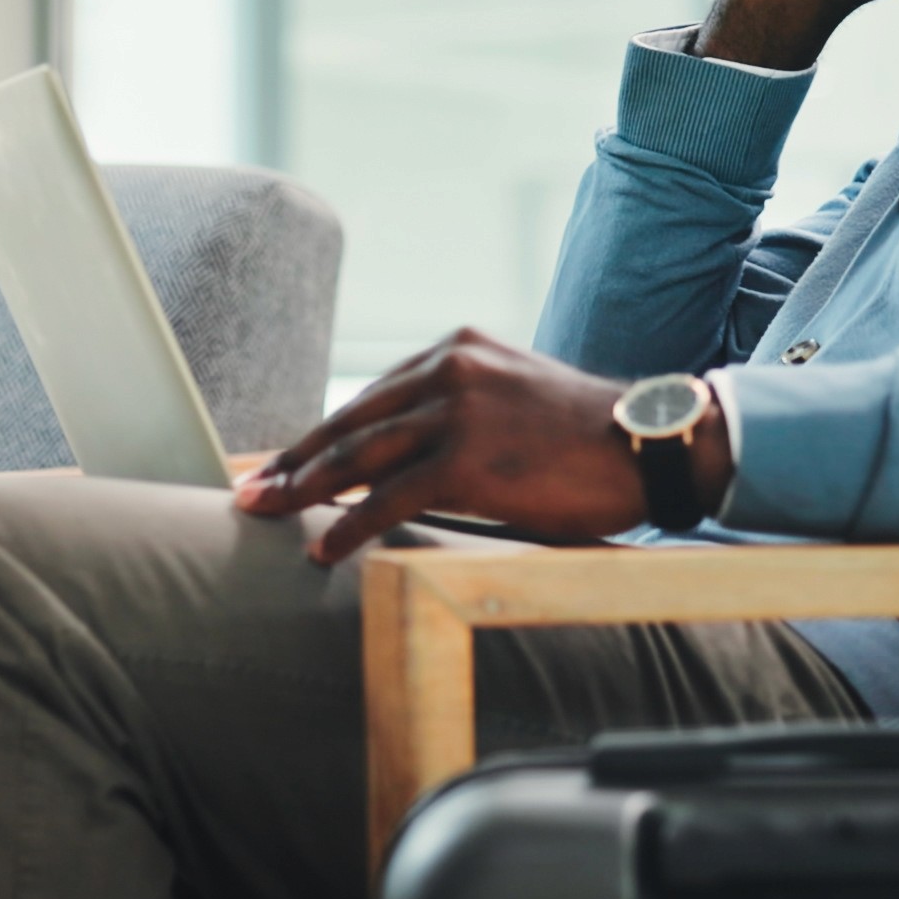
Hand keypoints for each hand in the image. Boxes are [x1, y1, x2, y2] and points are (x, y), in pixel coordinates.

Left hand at [232, 330, 730, 564]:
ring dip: (303, 491)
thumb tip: (403, 457)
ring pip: (359, 455)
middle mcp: (450, 368)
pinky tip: (322, 548)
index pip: (368, 399)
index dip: (318, 436)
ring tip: (264, 516)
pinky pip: (390, 496)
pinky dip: (348, 525)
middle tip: (248, 491)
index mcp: (456, 350)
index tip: (277, 463)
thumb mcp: (513, 400)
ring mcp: (457, 410)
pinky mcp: (468, 458)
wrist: (651, 444)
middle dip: (292, 462)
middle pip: (350, 422)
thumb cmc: (586, 437)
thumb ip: (458, 411)